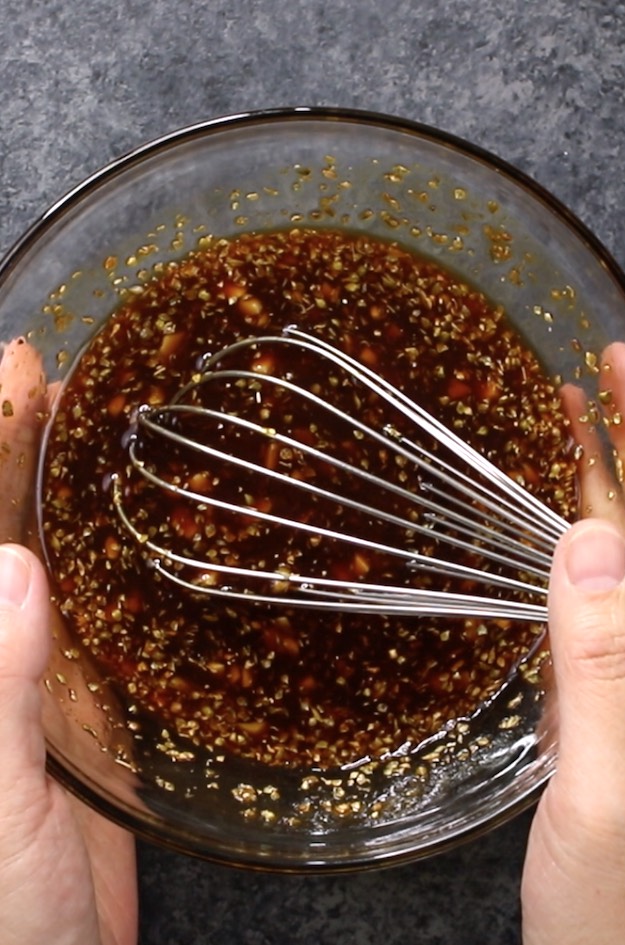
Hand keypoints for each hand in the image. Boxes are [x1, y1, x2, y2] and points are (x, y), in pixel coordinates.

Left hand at [0, 340, 136, 944]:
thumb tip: (9, 570)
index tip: (13, 371)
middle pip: (3, 530)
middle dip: (20, 447)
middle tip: (56, 374)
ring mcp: (38, 682)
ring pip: (53, 565)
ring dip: (70, 495)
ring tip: (103, 425)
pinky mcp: (89, 715)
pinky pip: (103, 625)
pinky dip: (121, 572)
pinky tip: (148, 533)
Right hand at [522, 342, 624, 943]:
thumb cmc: (624, 915)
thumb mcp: (614, 798)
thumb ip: (611, 670)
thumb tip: (591, 542)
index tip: (623, 364)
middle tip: (605, 366)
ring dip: (603, 486)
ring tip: (572, 417)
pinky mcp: (617, 702)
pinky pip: (600, 608)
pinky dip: (577, 552)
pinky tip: (558, 525)